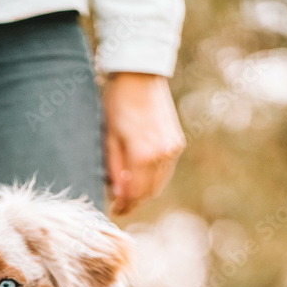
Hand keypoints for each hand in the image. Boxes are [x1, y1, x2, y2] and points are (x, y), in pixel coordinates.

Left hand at [103, 73, 184, 215]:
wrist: (140, 74)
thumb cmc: (117, 104)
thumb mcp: (109, 139)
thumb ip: (115, 170)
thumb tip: (119, 196)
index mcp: (143, 156)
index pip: (134, 195)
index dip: (124, 207)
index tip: (114, 212)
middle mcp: (163, 155)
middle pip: (149, 193)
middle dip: (135, 202)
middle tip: (120, 205)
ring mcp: (173, 148)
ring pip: (160, 184)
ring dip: (145, 192)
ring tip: (128, 192)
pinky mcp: (177, 142)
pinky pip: (166, 170)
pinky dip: (154, 178)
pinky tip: (140, 175)